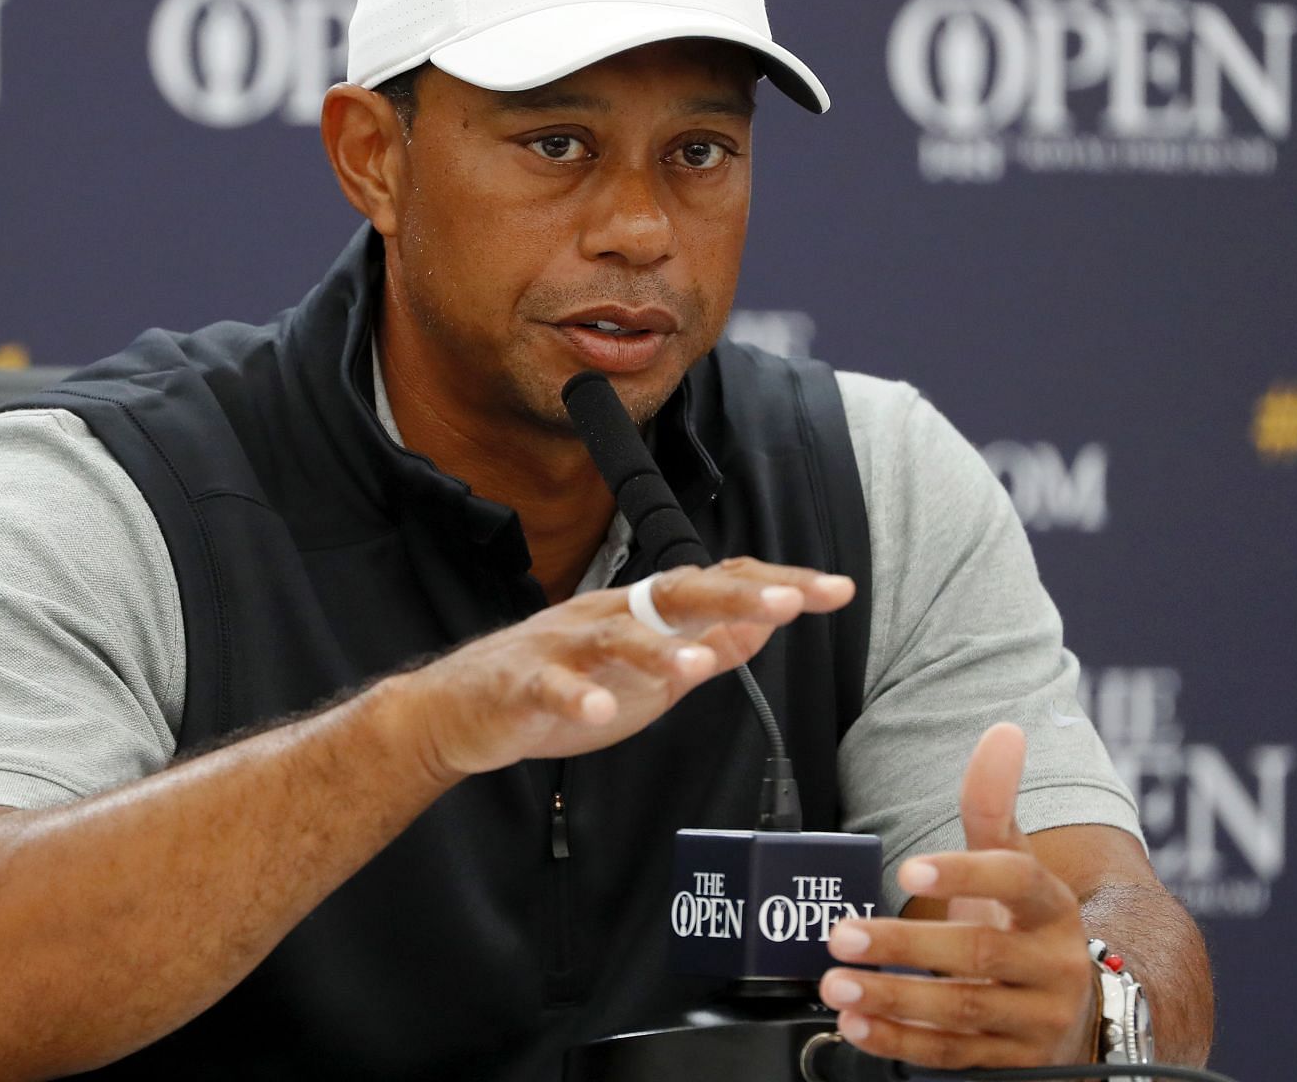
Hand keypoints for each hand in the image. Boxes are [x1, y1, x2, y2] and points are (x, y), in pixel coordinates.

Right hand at [402, 558, 854, 780]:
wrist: (460, 712)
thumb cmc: (563, 687)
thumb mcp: (650, 674)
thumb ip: (705, 647)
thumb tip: (766, 624)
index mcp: (643, 612)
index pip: (718, 584)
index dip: (777, 584)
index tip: (836, 590)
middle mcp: (608, 615)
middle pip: (676, 592)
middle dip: (736, 595)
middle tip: (790, 601)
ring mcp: (562, 646)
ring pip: (614, 637)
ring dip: (657, 649)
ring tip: (698, 665)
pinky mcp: (520, 684)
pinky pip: (550, 688)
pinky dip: (577, 698)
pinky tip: (602, 712)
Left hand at [818, 723, 1097, 1069]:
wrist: (1075, 1010)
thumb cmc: (1027, 925)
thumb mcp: (1015, 864)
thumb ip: (994, 804)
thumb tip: (1003, 732)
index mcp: (1052, 906)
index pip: (1017, 880)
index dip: (965, 871)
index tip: (907, 867)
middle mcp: (1052, 963)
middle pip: (979, 951)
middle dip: (904, 943)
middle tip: (841, 934)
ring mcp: (1034, 1017)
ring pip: (962, 1008)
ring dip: (893, 997)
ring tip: (836, 985)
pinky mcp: (1014, 1062)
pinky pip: (954, 1054)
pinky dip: (900, 1042)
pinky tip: (857, 1026)